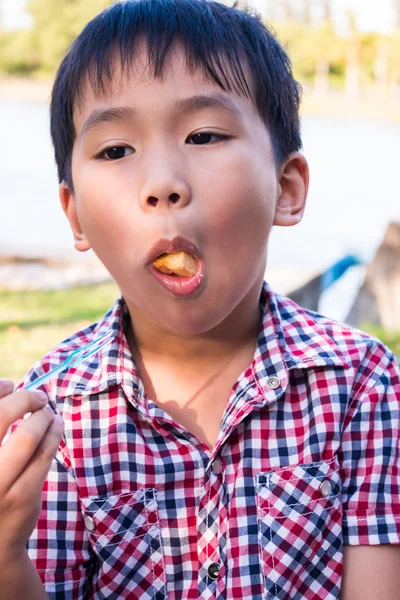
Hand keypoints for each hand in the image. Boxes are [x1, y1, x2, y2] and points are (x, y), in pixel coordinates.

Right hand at [0, 379, 63, 560]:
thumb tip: (8, 386)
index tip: (9, 385)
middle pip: (2, 416)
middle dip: (25, 399)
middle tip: (38, 397)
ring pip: (27, 435)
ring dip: (43, 416)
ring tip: (48, 412)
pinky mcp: (22, 494)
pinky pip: (44, 453)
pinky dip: (54, 432)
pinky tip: (56, 426)